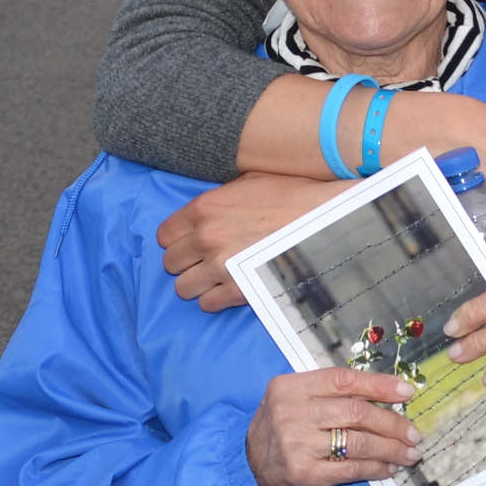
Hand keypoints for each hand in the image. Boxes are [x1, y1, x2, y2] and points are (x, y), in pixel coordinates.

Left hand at [158, 174, 332, 311]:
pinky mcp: (237, 289)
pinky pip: (206, 303)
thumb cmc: (289, 195)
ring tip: (214, 278)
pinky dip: (214, 299)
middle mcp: (205, 237)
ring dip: (197, 283)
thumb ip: (218, 199)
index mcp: (204, 207)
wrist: (321, 217)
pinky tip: (227, 289)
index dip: (176, 241)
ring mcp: (219, 265)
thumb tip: (208, 211)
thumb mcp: (247, 181)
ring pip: (182, 287)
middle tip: (202, 261)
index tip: (189, 244)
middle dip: (185, 263)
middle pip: (170, 263)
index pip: (164, 235)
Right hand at [246, 368, 423, 485]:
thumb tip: (384, 395)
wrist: (249, 468)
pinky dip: (375, 469)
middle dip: (392, 423)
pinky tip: (388, 469)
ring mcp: (296, 443)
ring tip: (409, 453)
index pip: (343, 380)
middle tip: (413, 432)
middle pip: (356, 412)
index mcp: (291, 387)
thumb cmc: (281, 428)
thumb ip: (330, 393)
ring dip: (390, 449)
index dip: (379, 385)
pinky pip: (350, 468)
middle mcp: (291, 412)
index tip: (406, 392)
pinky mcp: (303, 473)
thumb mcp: (295, 399)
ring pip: (357, 442)